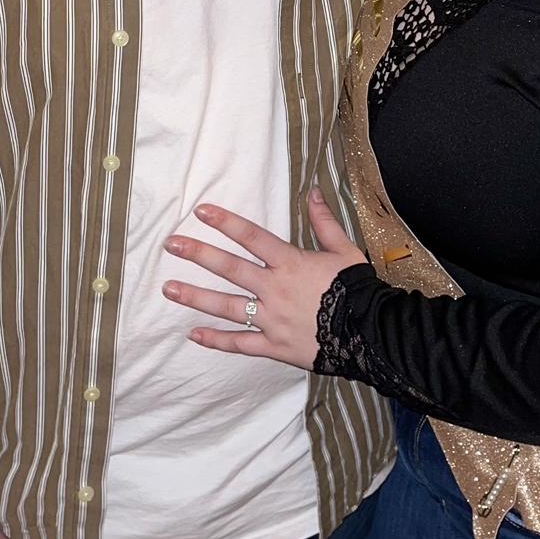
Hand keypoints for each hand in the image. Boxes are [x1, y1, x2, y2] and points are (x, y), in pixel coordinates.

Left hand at [162, 187, 365, 368]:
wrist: (371, 334)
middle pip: (230, 268)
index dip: (225, 222)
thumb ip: (324, 221)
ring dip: (196, 296)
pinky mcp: (274, 346)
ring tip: (168, 288)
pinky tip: (193, 334)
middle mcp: (275, 289)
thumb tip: (312, 191)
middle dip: (199, 254)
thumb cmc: (358, 289)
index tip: (201, 212)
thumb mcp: (344, 250)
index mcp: (291, 263)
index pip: (251, 237)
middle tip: (171, 244)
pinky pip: (240, 344)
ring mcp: (272, 320)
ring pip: (227, 306)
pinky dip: (216, 340)